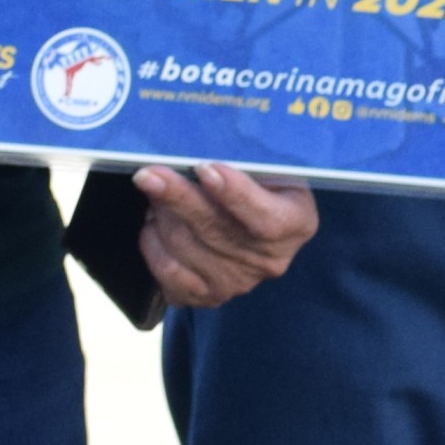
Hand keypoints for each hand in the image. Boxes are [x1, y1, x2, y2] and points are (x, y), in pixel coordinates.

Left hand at [133, 165, 320, 307]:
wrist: (257, 222)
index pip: (266, 219)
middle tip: (149, 174)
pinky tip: (153, 222)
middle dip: (178, 199)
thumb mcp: (271, 166)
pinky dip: (153, 244)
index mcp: (296, 223)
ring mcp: (237, 283)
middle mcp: (270, 260)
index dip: (234, 194)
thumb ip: (246, 161)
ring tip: (154, 189)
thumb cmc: (263, 183)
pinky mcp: (207, 296)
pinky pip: (168, 273)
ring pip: (186, 249)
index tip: (205, 168)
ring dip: (162, 216)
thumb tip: (199, 147)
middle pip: (217, 231)